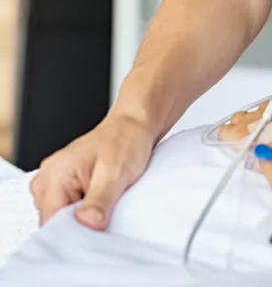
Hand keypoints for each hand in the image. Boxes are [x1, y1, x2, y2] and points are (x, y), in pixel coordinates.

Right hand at [29, 112, 155, 229]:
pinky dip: (84, 212)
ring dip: (82, 220)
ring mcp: (54, 182)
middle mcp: (47, 179)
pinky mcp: (65, 186)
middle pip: (53, 225)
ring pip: (61, 220)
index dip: (72, 236)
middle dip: (78, 228)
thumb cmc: (126, 140)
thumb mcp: (115, 172)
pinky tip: (100, 204)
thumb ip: (99, 200)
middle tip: (104, 218)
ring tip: (104, 205)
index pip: (49, 224)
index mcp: (53, 175)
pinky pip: (69, 210)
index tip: (94, 236)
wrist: (134, 125)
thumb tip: (87, 223)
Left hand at [218, 99, 271, 147]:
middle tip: (266, 134)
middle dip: (261, 120)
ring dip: (243, 126)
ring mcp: (250, 120)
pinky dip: (226, 135)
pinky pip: (224, 130)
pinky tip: (230, 142)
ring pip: (240, 117)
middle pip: (259, 110)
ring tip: (247, 138)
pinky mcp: (235, 134)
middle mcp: (267, 108)